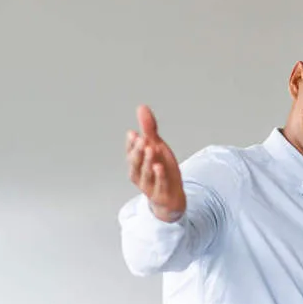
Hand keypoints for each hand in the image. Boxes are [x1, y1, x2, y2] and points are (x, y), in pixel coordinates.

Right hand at [126, 105, 185, 221]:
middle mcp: (139, 175)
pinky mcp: (160, 194)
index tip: (133, 134)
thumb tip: (142, 107)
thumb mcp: (156, 147)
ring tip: (151, 149)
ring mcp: (149, 186)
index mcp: (136, 163)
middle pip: (136, 163)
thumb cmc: (161, 170)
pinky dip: (159, 176)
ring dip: (148, 161)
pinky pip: (159, 184)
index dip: (131, 144)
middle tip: (142, 139)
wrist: (171, 196)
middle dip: (138, 151)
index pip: (131, 153)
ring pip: (146, 173)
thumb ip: (149, 129)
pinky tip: (160, 167)